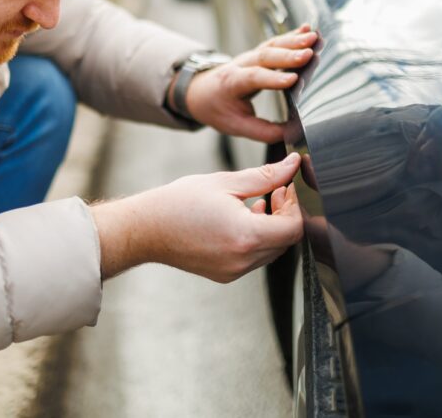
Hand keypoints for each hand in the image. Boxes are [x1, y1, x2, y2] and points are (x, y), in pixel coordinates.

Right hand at [90, 154, 303, 281]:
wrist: (146, 229)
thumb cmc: (179, 202)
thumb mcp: (226, 182)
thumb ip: (265, 176)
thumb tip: (292, 166)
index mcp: (246, 235)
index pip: (294, 228)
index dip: (295, 205)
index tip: (285, 187)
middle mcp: (243, 259)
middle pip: (286, 241)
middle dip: (286, 214)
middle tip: (275, 191)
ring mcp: (234, 271)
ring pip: (272, 250)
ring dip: (272, 227)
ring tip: (256, 204)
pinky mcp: (226, 274)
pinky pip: (255, 258)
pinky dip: (257, 239)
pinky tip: (242, 219)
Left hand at [184, 25, 317, 141]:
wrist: (201, 91)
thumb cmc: (218, 109)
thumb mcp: (235, 126)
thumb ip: (264, 132)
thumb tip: (292, 133)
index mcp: (231, 83)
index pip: (253, 78)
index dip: (272, 78)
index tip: (293, 79)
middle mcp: (241, 65)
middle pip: (264, 57)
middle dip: (287, 54)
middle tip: (308, 54)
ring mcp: (250, 56)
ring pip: (271, 45)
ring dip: (293, 41)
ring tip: (313, 38)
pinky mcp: (259, 53)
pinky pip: (275, 41)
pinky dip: (292, 35)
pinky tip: (307, 29)